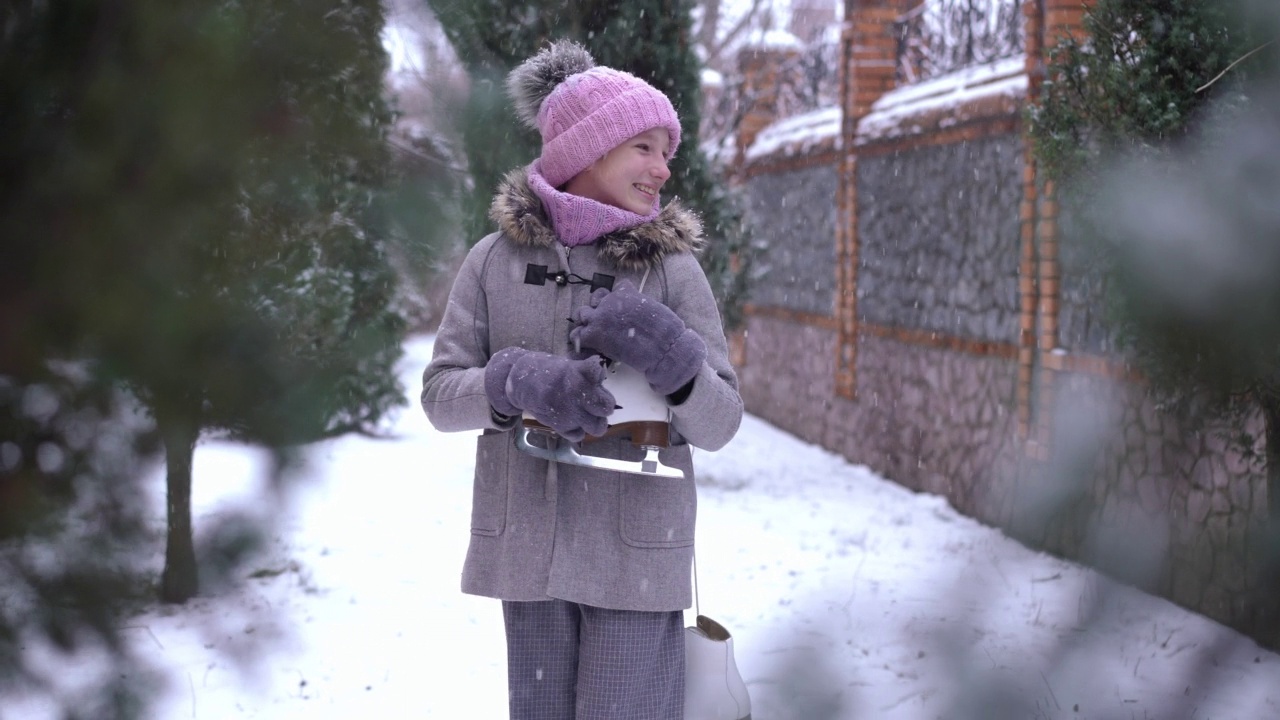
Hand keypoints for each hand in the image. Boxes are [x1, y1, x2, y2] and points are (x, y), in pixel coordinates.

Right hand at [484, 347, 614, 440]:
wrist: (521, 383)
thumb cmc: (548, 373)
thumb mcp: (568, 366)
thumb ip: (588, 375)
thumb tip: (603, 382)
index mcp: (579, 373)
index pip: (598, 370)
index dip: (600, 374)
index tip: (595, 376)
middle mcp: (576, 393)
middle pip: (606, 406)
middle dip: (605, 405)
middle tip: (597, 402)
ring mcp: (569, 412)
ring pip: (597, 427)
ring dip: (595, 422)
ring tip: (587, 414)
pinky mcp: (559, 426)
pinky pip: (578, 435)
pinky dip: (576, 430)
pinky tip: (572, 420)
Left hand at [570, 280, 705, 395]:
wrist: (663, 347)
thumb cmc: (664, 330)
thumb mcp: (651, 306)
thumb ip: (637, 304)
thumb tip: (632, 311)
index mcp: (625, 292)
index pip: (613, 290)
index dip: (614, 301)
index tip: (619, 311)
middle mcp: (609, 301)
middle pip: (595, 298)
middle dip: (598, 308)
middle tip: (606, 322)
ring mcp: (600, 317)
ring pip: (582, 313)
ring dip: (587, 322)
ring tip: (594, 333)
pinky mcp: (594, 334)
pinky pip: (578, 335)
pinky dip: (581, 341)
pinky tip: (590, 347)